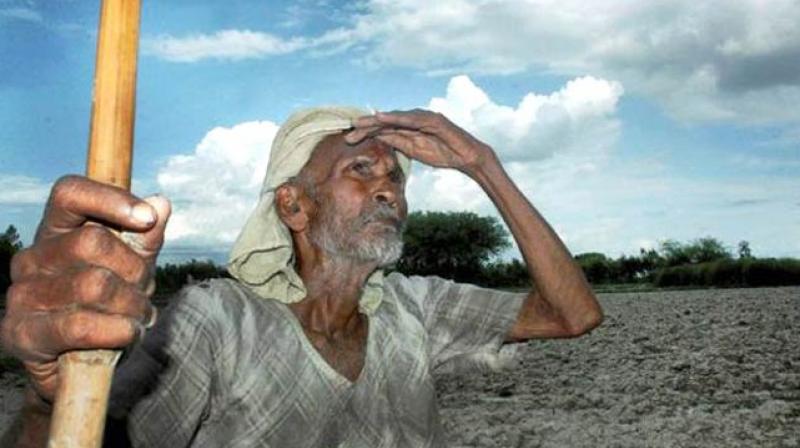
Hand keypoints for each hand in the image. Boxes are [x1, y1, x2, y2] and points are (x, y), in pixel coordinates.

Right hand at [0, 175, 170, 401]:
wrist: (78, 366)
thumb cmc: (108, 306)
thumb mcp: (133, 268)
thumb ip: (146, 238)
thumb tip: (160, 202)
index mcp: (54, 231)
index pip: (70, 193)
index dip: (110, 198)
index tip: (147, 218)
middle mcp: (31, 258)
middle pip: (93, 241)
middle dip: (136, 269)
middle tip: (145, 291)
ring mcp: (22, 294)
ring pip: (95, 284)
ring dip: (133, 305)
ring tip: (138, 316)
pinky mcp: (22, 334)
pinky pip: (83, 325)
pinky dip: (120, 331)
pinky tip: (128, 334)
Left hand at [345, 109, 495, 174]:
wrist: (466, 156)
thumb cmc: (442, 153)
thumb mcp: (414, 150)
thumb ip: (398, 142)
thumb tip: (379, 138)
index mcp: (408, 128)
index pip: (383, 129)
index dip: (366, 132)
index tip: (348, 138)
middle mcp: (413, 119)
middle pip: (386, 121)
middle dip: (366, 126)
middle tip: (348, 130)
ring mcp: (423, 117)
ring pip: (396, 117)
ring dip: (377, 119)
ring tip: (359, 122)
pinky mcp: (433, 120)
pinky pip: (412, 118)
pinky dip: (396, 117)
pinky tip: (382, 118)